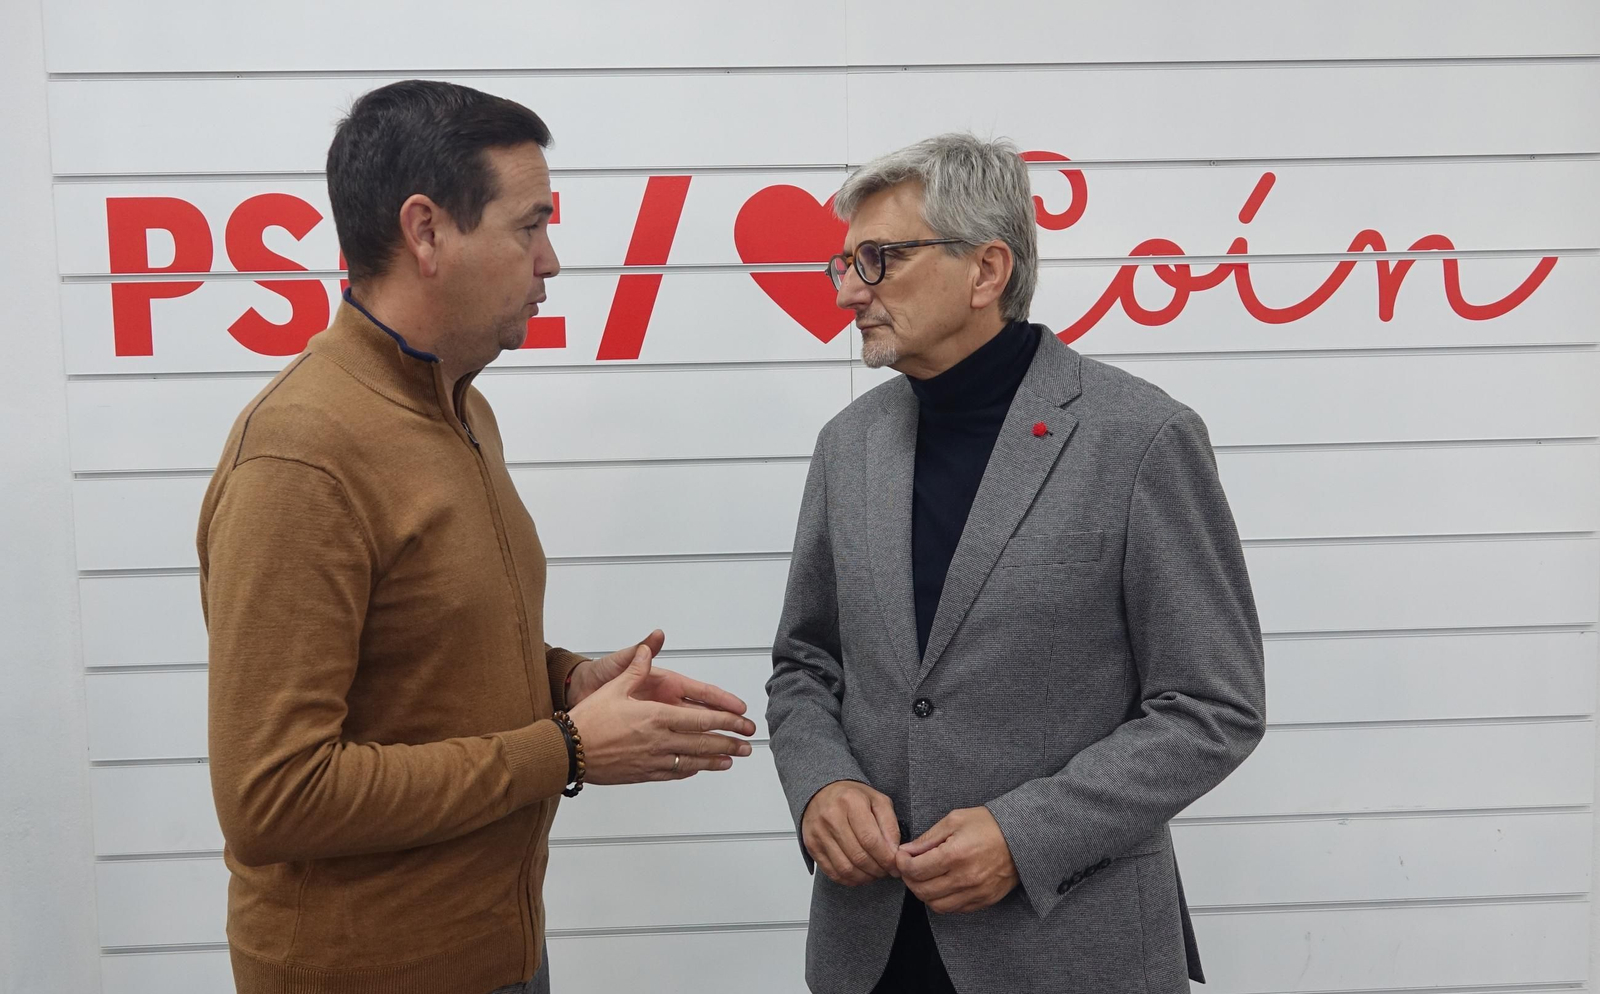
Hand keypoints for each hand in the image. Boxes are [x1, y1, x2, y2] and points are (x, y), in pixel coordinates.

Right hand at [567, 645, 755, 783]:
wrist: (567, 751)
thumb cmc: (589, 720)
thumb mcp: (614, 687)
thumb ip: (637, 667)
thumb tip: (649, 646)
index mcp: (656, 717)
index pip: (700, 719)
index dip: (725, 721)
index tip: (742, 722)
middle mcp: (659, 740)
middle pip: (703, 742)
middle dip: (729, 743)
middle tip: (749, 744)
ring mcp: (652, 760)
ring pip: (692, 761)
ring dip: (715, 760)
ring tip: (733, 759)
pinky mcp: (643, 773)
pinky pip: (673, 772)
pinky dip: (690, 770)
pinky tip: (698, 769)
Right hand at [800, 780, 901, 886]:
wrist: (822, 792)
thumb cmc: (852, 797)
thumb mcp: (877, 801)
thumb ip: (889, 825)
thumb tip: (894, 852)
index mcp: (851, 802)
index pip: (871, 840)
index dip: (886, 858)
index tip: (895, 866)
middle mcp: (831, 817)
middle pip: (859, 856)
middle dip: (878, 870)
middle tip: (886, 871)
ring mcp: (819, 833)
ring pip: (845, 868)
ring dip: (864, 877)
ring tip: (874, 873)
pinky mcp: (812, 846)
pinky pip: (832, 872)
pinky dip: (849, 879)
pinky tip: (859, 875)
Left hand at [896, 807, 1018, 913]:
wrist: (1022, 837)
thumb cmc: (988, 824)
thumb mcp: (955, 820)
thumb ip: (928, 838)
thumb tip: (906, 851)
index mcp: (955, 854)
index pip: (915, 870)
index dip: (902, 864)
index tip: (902, 856)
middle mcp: (965, 878)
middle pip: (922, 891)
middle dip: (909, 879)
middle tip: (910, 867)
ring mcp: (976, 892)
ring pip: (936, 905)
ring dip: (924, 893)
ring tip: (925, 878)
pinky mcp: (984, 900)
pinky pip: (954, 909)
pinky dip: (943, 900)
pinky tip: (943, 885)